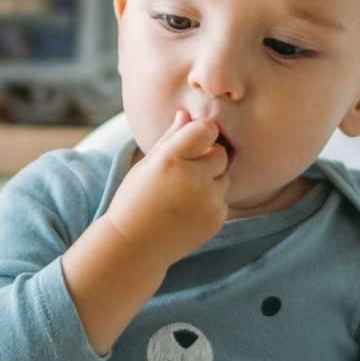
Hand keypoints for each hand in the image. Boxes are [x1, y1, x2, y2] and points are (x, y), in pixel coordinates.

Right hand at [105, 110, 229, 266]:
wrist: (135, 246)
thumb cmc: (135, 200)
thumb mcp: (146, 165)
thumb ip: (170, 138)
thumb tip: (187, 114)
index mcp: (170, 160)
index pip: (206, 130)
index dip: (201, 133)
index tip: (191, 142)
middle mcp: (192, 179)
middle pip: (220, 153)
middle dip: (207, 158)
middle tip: (184, 173)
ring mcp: (207, 201)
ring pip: (224, 177)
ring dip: (210, 180)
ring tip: (182, 195)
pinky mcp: (216, 219)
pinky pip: (222, 199)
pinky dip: (210, 201)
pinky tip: (187, 211)